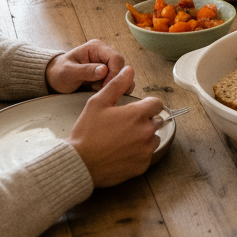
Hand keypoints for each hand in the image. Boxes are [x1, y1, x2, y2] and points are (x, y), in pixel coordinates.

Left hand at [46, 40, 130, 93]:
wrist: (54, 78)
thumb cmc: (59, 72)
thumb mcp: (68, 72)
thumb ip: (85, 71)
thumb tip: (104, 70)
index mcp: (96, 47)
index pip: (116, 58)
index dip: (114, 73)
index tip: (105, 87)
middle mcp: (104, 53)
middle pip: (121, 67)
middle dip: (113, 80)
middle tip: (100, 90)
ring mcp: (106, 63)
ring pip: (122, 74)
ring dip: (114, 85)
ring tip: (98, 90)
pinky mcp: (107, 73)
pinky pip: (117, 81)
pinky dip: (113, 88)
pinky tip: (100, 91)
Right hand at [67, 67, 164, 187]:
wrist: (80, 164)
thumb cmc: (87, 133)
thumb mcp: (98, 103)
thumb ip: (116, 85)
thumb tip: (128, 70)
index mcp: (138, 114)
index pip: (157, 104)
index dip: (146, 105)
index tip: (135, 110)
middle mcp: (147, 132)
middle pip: (155, 121)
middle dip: (143, 121)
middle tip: (123, 126)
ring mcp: (146, 150)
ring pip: (152, 139)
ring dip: (142, 138)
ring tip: (121, 140)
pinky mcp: (142, 166)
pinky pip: (146, 156)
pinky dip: (137, 154)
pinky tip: (120, 153)